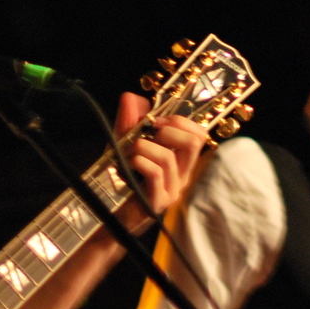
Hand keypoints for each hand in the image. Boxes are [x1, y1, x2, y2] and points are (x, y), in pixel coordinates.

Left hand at [114, 92, 207, 222]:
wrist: (110, 212)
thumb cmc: (122, 179)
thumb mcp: (124, 143)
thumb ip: (129, 120)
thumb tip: (132, 96)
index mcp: (181, 160)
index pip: (199, 134)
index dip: (180, 121)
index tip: (156, 121)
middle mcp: (182, 174)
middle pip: (193, 141)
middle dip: (167, 129)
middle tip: (146, 134)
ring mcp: (172, 189)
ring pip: (167, 157)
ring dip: (142, 147)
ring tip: (128, 153)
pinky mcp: (159, 201)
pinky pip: (154, 173)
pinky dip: (138, 161)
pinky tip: (127, 164)